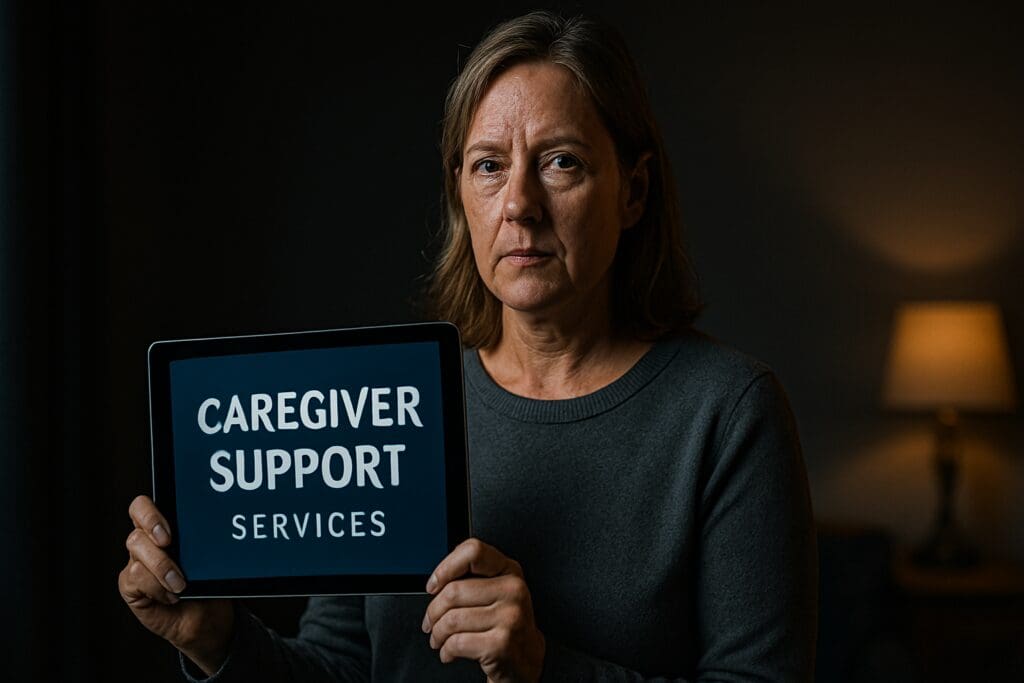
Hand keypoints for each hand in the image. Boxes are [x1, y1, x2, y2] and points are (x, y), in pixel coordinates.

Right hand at [117, 495, 234, 674]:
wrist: (204, 618)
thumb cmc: (207, 584)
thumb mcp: (208, 559)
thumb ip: (200, 543)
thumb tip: (211, 528)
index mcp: (164, 529)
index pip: (143, 507)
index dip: (149, 513)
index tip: (170, 531)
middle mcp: (147, 543)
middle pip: (137, 524)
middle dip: (152, 527)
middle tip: (169, 543)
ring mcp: (137, 563)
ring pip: (137, 548)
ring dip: (162, 566)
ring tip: (180, 583)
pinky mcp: (130, 585)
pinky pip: (135, 576)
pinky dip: (156, 587)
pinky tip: (170, 596)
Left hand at [422, 538, 544, 682]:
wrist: (525, 657)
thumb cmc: (503, 621)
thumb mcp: (496, 590)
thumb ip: (472, 577)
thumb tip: (436, 581)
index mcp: (509, 570)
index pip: (473, 551)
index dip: (445, 567)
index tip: (434, 585)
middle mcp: (513, 589)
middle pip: (454, 591)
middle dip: (433, 611)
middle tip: (430, 622)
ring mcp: (510, 617)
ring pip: (452, 619)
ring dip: (437, 633)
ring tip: (438, 638)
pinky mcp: (501, 644)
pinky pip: (457, 642)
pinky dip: (446, 650)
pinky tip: (449, 652)